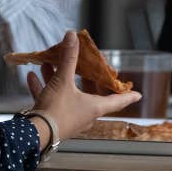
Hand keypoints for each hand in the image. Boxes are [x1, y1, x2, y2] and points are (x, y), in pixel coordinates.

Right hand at [25, 31, 141, 144]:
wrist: (35, 134)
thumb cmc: (56, 110)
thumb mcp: (63, 81)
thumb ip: (68, 58)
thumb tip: (72, 36)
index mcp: (94, 107)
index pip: (118, 101)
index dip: (128, 96)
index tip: (138, 95)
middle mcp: (84, 115)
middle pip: (91, 94)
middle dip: (86, 79)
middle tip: (91, 70)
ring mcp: (69, 118)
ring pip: (67, 94)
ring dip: (59, 79)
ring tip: (50, 65)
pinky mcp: (53, 120)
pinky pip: (51, 100)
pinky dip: (43, 88)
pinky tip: (33, 77)